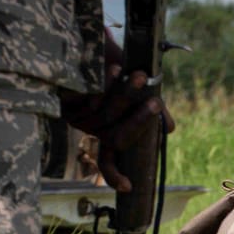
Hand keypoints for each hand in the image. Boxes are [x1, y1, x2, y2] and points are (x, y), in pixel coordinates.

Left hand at [58, 30, 175, 192]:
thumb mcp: (140, 95)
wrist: (89, 46)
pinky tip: (112, 69)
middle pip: (115, 135)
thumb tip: (169, 129)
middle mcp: (90, 128)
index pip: (108, 160)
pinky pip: (87, 96)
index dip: (115, 174)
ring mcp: (76, 114)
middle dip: (138, 119)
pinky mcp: (65, 96)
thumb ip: (153, 112)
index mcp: (105, 133)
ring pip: (103, 113)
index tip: (127, 187)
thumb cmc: (120, 71)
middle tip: (157, 102)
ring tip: (140, 75)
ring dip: (123, 94)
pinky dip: (103, 83)